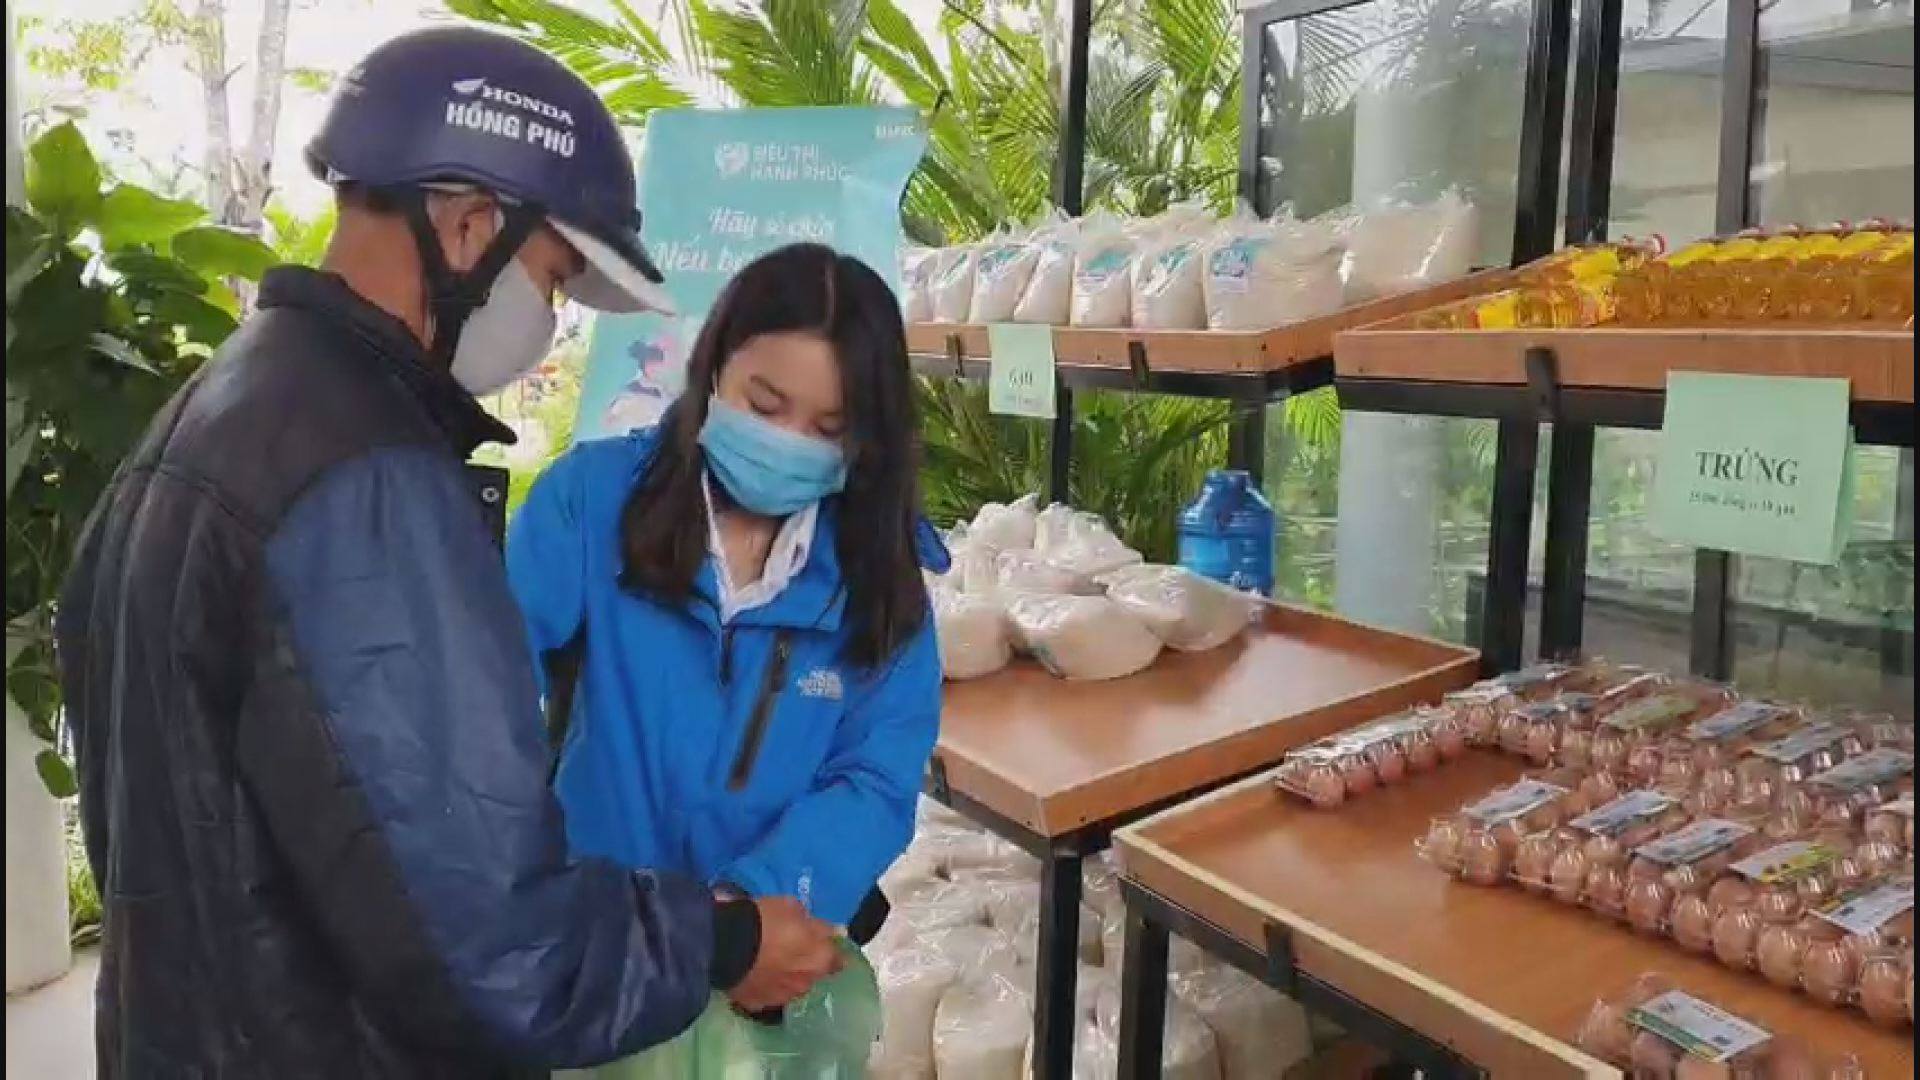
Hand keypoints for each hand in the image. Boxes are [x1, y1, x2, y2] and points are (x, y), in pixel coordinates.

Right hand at [727, 896, 841, 1011]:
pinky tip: (754, 975)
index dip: (831, 951)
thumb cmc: (765, 919)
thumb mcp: (793, 908)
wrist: (726, 944)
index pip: (839, 960)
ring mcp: (782, 997)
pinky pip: (767, 994)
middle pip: (814, 975)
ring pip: (791, 987)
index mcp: (820, 959)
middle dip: (807, 965)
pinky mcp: (758, 1005)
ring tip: (770, 964)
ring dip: (786, 977)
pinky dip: (765, 985)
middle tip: (793, 951)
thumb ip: (817, 925)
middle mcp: (806, 983)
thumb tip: (834, 932)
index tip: (825, 945)